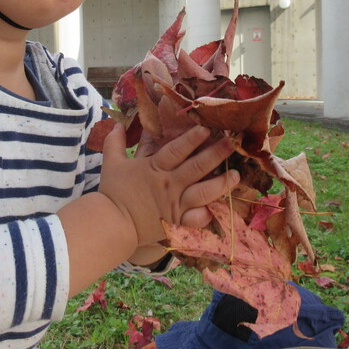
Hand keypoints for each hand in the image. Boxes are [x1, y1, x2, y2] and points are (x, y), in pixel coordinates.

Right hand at [98, 124, 237, 245]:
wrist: (111, 225)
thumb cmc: (113, 193)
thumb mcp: (111, 163)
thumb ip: (115, 143)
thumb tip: (116, 124)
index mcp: (154, 168)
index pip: (176, 150)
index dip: (192, 139)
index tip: (207, 127)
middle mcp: (169, 185)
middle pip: (196, 168)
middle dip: (215, 154)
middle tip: (231, 143)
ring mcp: (175, 204)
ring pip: (203, 193)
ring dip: (221, 184)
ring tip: (237, 175)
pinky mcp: (177, 222)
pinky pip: (197, 219)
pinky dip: (208, 215)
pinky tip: (219, 208)